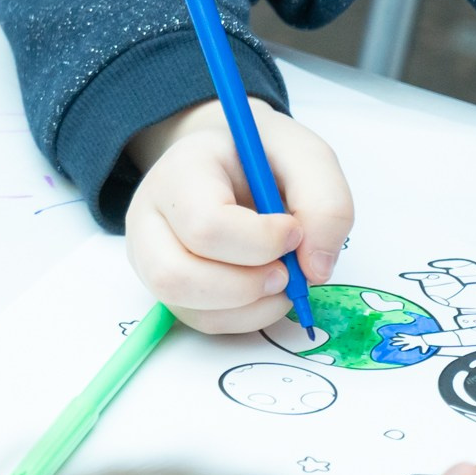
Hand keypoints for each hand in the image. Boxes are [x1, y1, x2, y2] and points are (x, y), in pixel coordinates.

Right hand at [122, 99, 352, 332]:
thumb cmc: (261, 154)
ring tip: (279, 280)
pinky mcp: (166, 284)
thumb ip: (325, 204)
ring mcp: (150, 254)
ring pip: (184, 305)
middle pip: (176, 275)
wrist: (225, 156)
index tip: (293, 231)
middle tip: (286, 271)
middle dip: (246, 286)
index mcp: (181, 172)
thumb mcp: (306, 156)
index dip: (260, 242)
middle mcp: (150, 215)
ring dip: (248, 307)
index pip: (205, 224)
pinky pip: (201, 320)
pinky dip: (245, 317)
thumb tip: (314, 270)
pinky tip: (265, 289)